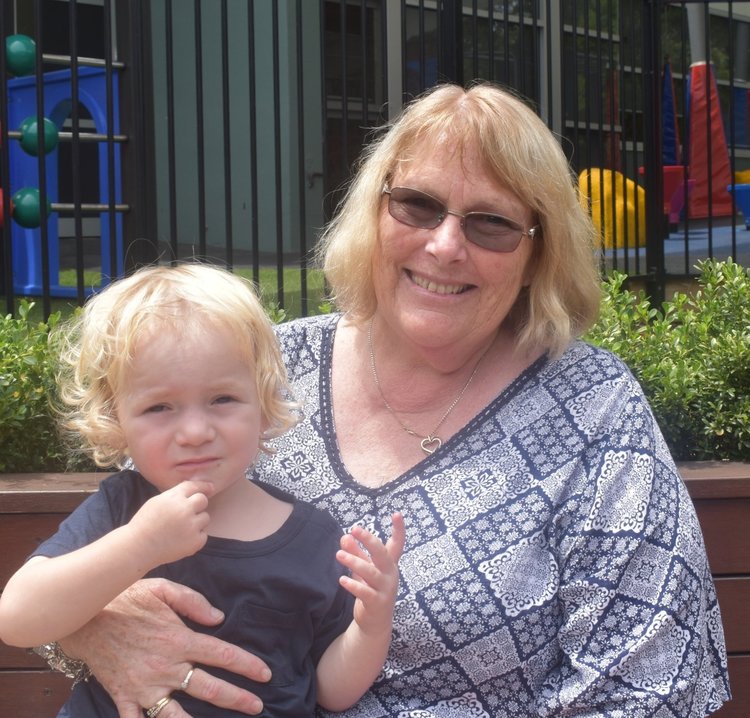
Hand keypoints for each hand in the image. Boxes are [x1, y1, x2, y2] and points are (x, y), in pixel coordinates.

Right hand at [59, 578, 270, 717]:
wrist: (85, 617)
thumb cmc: (127, 599)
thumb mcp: (163, 589)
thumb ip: (193, 601)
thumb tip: (218, 618)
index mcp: (179, 639)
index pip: (222, 654)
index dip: (246, 665)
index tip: (265, 674)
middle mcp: (166, 666)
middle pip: (208, 688)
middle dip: (237, 698)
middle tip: (257, 706)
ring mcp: (145, 686)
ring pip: (177, 714)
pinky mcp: (125, 697)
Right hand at [128, 481, 212, 565]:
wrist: (138, 548)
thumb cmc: (145, 524)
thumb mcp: (157, 501)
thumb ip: (175, 495)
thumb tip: (194, 490)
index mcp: (174, 498)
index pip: (193, 486)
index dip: (203, 486)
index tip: (210, 487)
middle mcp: (185, 509)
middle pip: (203, 500)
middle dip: (198, 504)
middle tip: (188, 513)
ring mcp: (191, 526)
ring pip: (205, 518)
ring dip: (197, 522)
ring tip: (180, 529)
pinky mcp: (195, 541)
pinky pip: (203, 535)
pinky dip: (196, 537)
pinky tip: (181, 540)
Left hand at [336, 512, 405, 634]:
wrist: (375, 622)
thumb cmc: (371, 589)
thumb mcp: (364, 569)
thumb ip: (356, 553)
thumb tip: (345, 536)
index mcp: (390, 564)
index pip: (397, 544)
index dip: (398, 529)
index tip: (397, 513)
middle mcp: (391, 574)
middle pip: (382, 554)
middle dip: (369, 540)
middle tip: (354, 529)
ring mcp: (386, 589)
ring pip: (371, 572)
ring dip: (354, 562)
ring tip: (339, 554)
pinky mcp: (377, 603)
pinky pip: (365, 592)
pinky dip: (353, 585)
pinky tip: (341, 580)